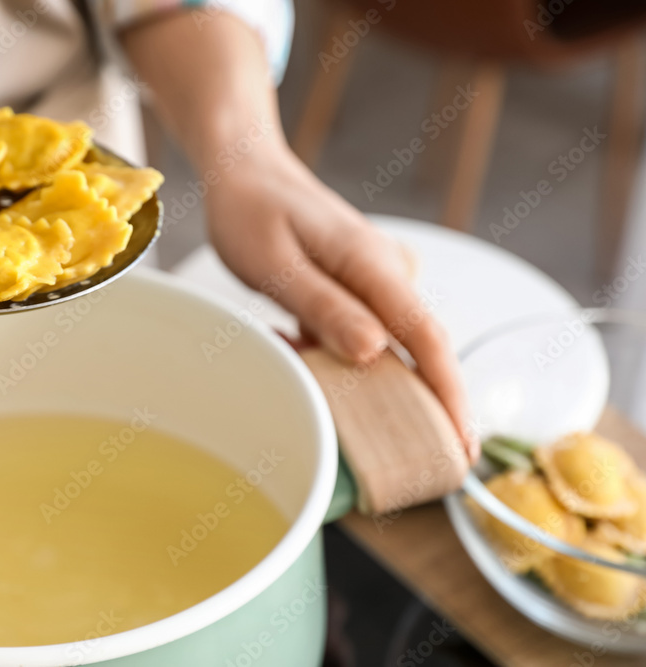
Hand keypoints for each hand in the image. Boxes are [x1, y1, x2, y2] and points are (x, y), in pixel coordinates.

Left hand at [205, 140, 478, 460]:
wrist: (246, 169)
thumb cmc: (253, 210)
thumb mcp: (277, 263)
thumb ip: (324, 306)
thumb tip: (374, 352)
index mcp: (371, 267)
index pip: (426, 339)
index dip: (448, 395)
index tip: (463, 445)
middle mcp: (384, 274)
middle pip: (420, 348)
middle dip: (428, 405)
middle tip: (429, 464)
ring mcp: (372, 279)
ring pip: (390, 345)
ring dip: (381, 387)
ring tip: (369, 436)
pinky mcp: (354, 286)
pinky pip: (362, 333)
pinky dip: (347, 361)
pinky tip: (315, 372)